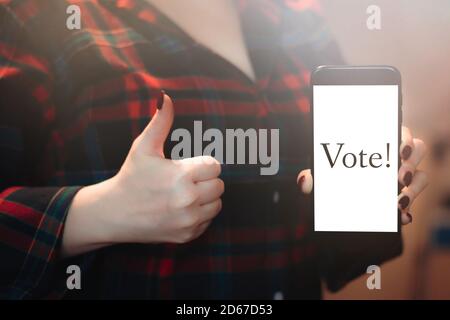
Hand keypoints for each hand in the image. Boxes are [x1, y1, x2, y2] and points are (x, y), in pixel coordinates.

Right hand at [62, 92, 223, 256]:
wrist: (115, 213)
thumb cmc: (131, 177)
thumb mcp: (143, 147)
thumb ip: (160, 122)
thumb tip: (166, 97)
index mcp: (181, 176)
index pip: (214, 166)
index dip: (201, 164)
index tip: (186, 167)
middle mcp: (188, 200)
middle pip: (219, 185)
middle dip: (205, 180)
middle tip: (185, 181)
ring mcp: (188, 221)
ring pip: (217, 204)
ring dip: (206, 198)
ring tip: (184, 194)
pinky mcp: (187, 235)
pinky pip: (208, 221)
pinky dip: (199, 215)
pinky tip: (181, 209)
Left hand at [296, 126, 427, 224]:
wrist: (338, 210)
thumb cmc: (333, 182)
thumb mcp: (322, 179)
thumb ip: (312, 179)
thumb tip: (304, 180)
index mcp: (377, 143)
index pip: (398, 130)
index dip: (404, 137)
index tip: (399, 149)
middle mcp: (394, 157)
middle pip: (417, 149)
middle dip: (411, 161)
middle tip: (400, 176)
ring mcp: (403, 177)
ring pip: (422, 175)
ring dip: (415, 187)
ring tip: (399, 200)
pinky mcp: (404, 197)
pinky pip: (415, 201)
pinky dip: (408, 210)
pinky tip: (400, 217)